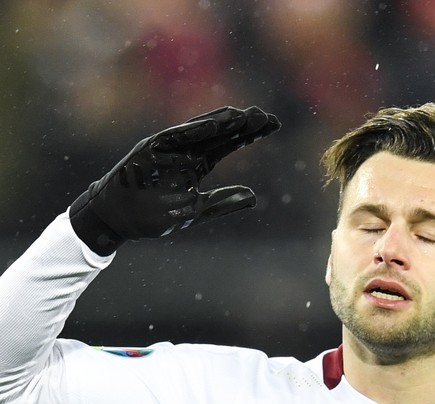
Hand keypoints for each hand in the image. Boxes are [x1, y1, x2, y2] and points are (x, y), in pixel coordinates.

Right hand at [69, 106, 280, 254]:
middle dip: (242, 124)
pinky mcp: (150, 149)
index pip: (229, 144)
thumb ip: (223, 202)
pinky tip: (214, 124)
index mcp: (198, 163)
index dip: (251, 135)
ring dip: (221, 122)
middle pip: (220, 133)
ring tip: (244, 115)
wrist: (122, 220)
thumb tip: (254, 195)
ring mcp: (168, 148)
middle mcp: (186, 151)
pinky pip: (175, 137)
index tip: (274, 125)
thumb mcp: (196, 210)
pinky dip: (193, 131)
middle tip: (267, 116)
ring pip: (200, 131)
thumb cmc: (156, 214)